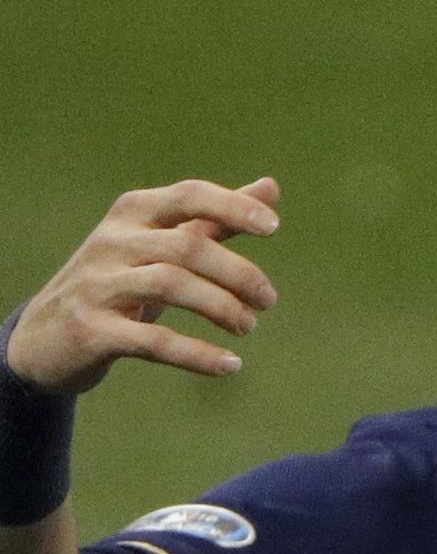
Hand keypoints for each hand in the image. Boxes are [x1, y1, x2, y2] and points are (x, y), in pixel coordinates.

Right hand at [7, 180, 281, 395]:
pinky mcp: (92, 330)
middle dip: (238, 274)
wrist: (45, 334)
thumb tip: (271, 188)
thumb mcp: (162, 245)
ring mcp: (98, 285)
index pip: (188, 195)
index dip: (232, 206)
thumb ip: (215, 220)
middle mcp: (111, 242)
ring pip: (170, 285)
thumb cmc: (119, 281)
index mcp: (132, 214)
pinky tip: (230, 365)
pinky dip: (197, 354)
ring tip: (247, 327)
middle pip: (186, 247)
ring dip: (222, 308)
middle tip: (267, 301)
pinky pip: (153, 341)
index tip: (273, 226)